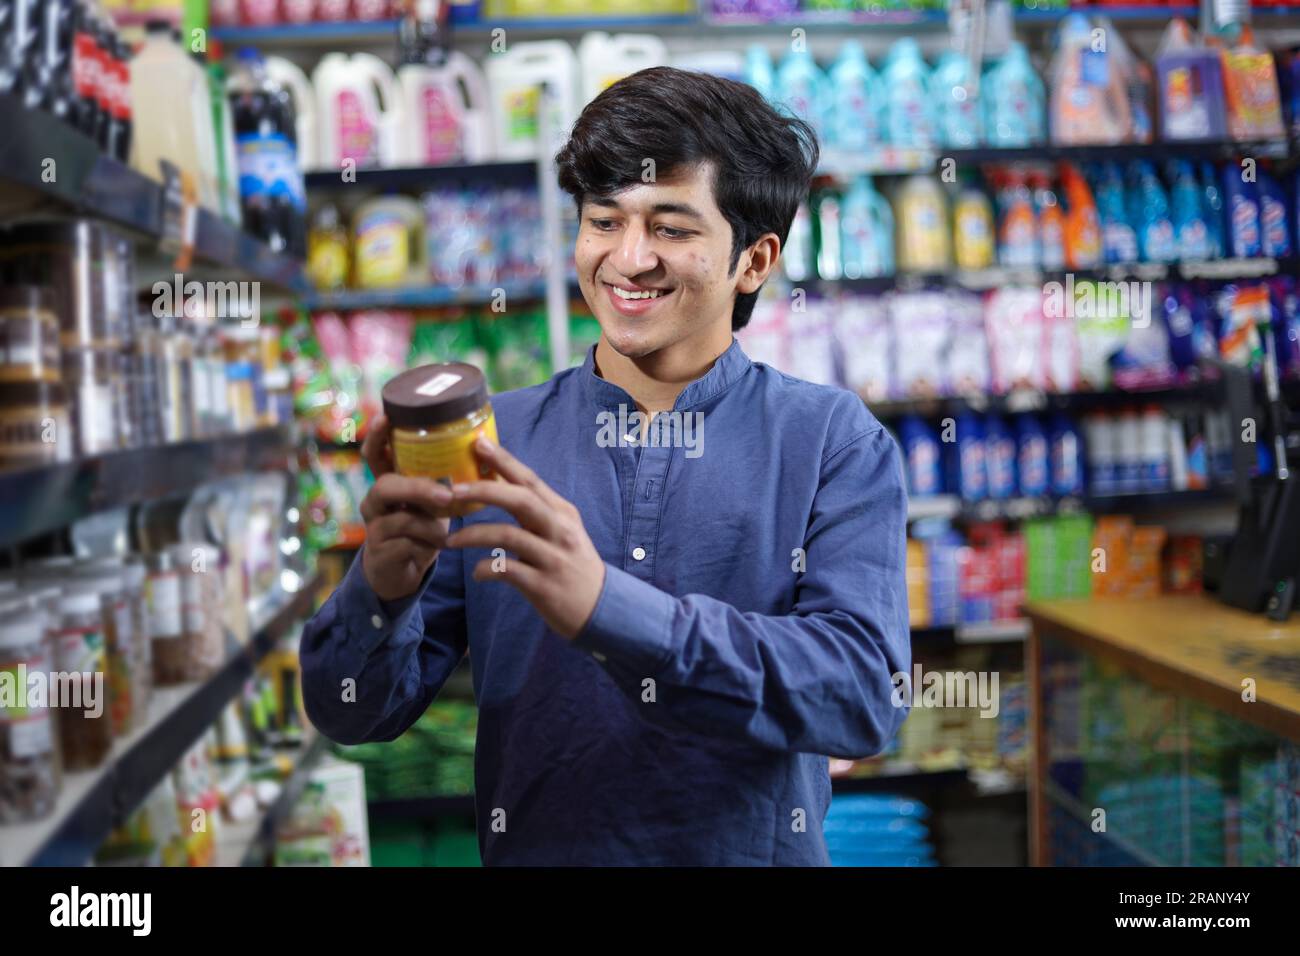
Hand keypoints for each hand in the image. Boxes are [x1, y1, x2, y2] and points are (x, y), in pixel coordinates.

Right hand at [358, 415, 452, 601]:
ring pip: (402, 519)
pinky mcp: (380, 553)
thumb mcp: (433, 503)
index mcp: (388, 483)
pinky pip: (408, 545)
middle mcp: (375, 501)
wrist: (403, 571)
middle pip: (385, 486)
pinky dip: (429, 547)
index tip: (385, 417)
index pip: (375, 455)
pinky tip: (435, 549)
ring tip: (446, 532)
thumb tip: (486, 455)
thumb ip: (446, 482)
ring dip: (431, 526)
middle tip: (446, 495)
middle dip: (418, 489)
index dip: (377, 437)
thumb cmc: (423, 527)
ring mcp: (374, 527)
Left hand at [441, 436, 605, 639]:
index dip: (504, 460)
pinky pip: (507, 571)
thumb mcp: (560, 531)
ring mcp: (553, 558)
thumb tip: (494, 484)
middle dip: (484, 491)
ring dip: (473, 535)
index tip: (478, 443)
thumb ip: (533, 511)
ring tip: (449, 542)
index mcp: (561, 512)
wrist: (600, 607)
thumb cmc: (571, 565)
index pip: (530, 480)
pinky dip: (486, 569)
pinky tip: (477, 573)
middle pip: (521, 500)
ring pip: (508, 536)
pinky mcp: (544, 585)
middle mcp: (559, 530)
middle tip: (453, 490)